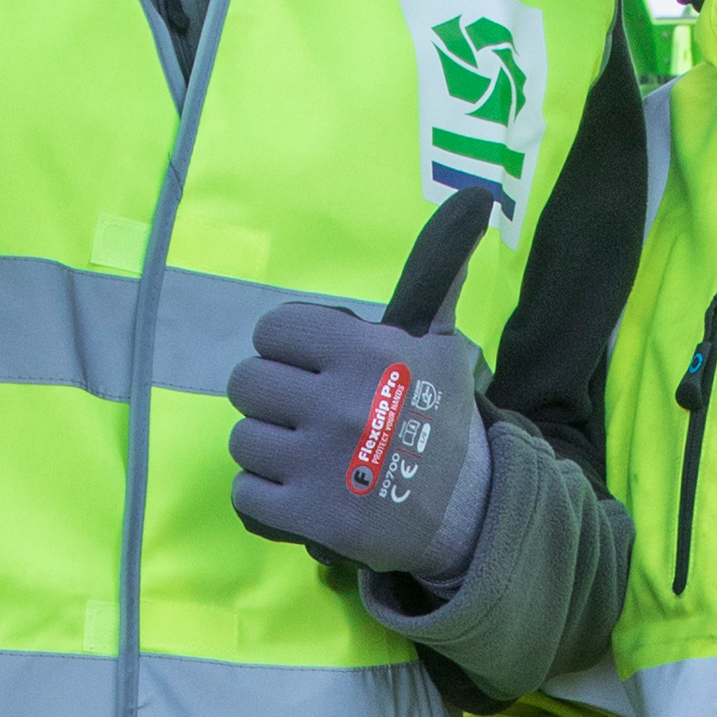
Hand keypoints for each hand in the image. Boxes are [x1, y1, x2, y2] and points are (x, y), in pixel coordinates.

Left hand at [227, 191, 495, 578]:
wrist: (471, 514)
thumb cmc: (444, 424)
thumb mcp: (443, 349)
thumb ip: (436, 283)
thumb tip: (474, 199)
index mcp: (365, 354)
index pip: (274, 331)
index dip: (284, 349)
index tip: (308, 367)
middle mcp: (339, 404)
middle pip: (246, 383)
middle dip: (270, 398)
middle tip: (302, 413)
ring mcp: (320, 463)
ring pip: (242, 438)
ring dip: (266, 448)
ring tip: (304, 454)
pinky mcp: (309, 516)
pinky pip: (245, 492)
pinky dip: (264, 495)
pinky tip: (298, 490)